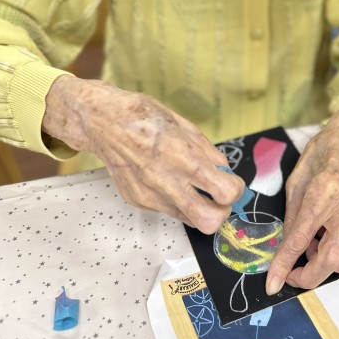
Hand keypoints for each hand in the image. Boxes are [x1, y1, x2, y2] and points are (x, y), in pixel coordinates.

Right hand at [43, 76, 244, 231]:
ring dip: (198, 208)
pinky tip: (167, 180)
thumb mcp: (185, 126)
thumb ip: (208, 153)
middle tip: (218, 198)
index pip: (225, 192)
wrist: (103, 122)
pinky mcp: (138, 202)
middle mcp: (166, 181)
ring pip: (188, 220)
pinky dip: (176, 200)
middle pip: (208, 221)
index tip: (232, 182)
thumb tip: (224, 172)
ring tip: (193, 187)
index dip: (235, 190)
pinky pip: (168, 210)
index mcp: (183, 157)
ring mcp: (150, 196)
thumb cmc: (144, 117)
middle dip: (221, 212)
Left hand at [265, 101, 338, 293]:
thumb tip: (285, 248)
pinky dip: (335, 246)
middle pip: (332, 259)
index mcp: (323, 190)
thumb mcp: (296, 182)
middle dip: (310, 276)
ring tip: (310, 245)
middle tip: (292, 274)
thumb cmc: (321, 155)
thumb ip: (292, 217)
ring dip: (322, 262)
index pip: (302, 237)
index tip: (273, 283)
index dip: (284, 264)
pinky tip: (326, 232)